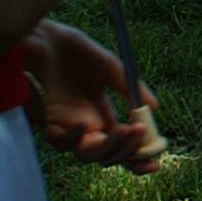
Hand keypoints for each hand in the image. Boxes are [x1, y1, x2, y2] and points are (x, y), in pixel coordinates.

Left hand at [24, 22, 161, 174]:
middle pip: (107, 154)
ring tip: (124, 129)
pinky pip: (60, 143)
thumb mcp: (111, 68)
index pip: (121, 143)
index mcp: (101, 115)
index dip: (137, 156)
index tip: (156, 162)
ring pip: (87, 155)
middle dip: (127, 152)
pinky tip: (85, 127)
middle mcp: (85, 126)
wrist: (45, 39)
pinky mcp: (46, 123)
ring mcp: (66, 126)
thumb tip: (154, 108)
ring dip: (109, 147)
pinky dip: (74, 140)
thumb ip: (130, 88)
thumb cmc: (75, 51)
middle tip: (141, 134)